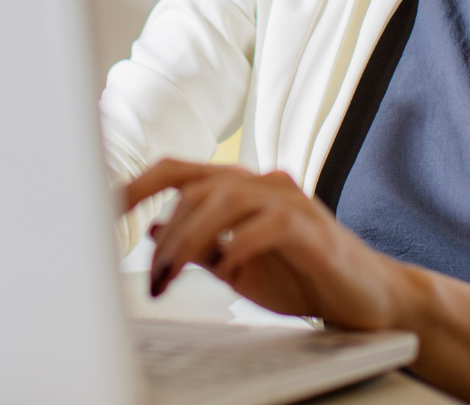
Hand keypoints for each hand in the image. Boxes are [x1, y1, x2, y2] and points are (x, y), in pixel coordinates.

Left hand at [123, 159, 404, 329]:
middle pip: (196, 184)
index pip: (176, 171)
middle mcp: (261, 183)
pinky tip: (226, 269)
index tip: (102, 210)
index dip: (136, 185)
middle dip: (164, 232)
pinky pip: (266, 224)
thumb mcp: (234, 263)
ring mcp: (289, 201)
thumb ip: (197, 245)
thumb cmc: (301, 276)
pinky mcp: (311, 228)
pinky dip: (237, 245)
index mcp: (238, 187)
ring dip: (189, 240)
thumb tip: (150, 233)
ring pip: (224, 198)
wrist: (366, 298)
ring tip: (174, 277)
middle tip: (153, 278)